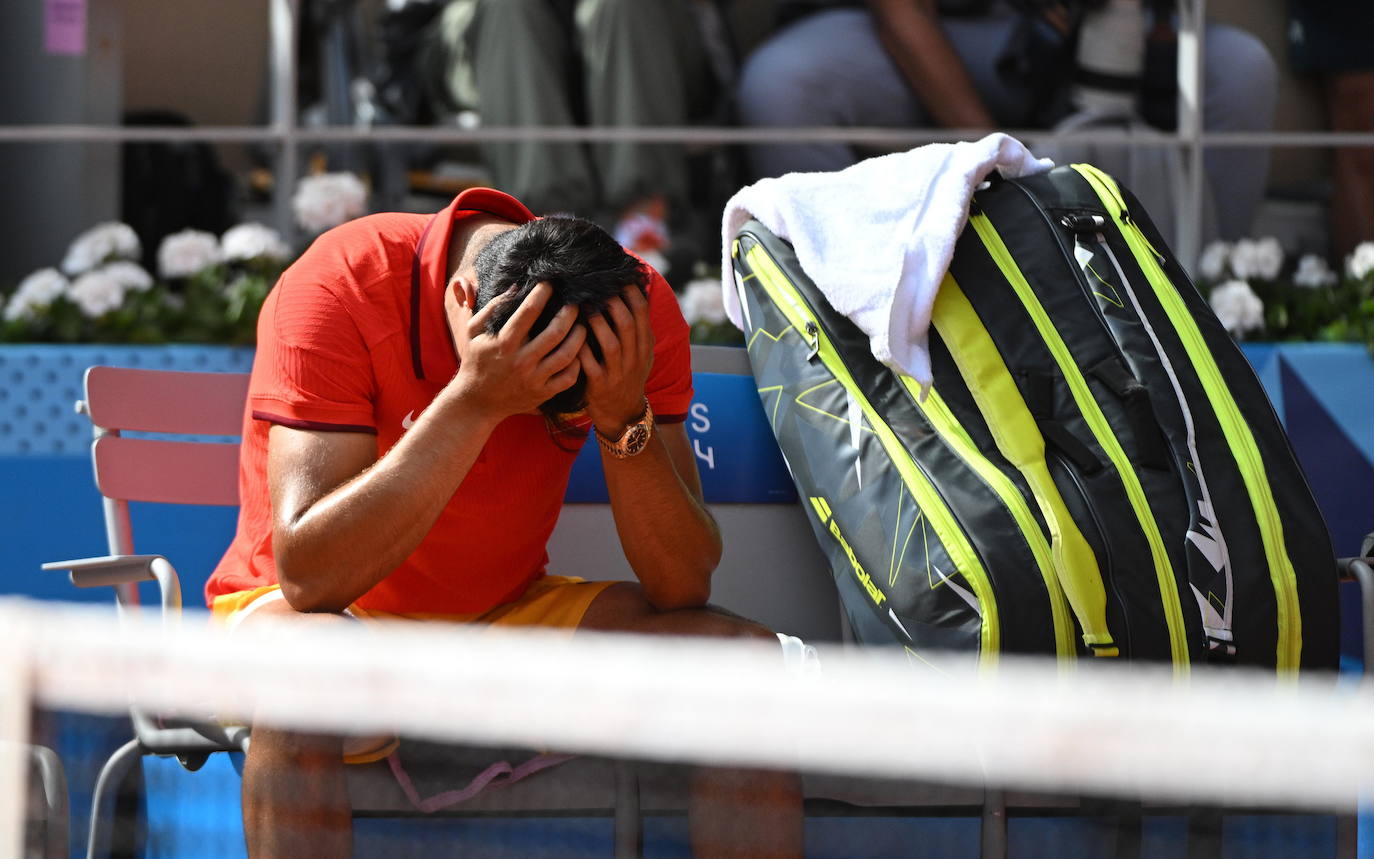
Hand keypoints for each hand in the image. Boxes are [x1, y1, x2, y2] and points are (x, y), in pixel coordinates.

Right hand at [453, 282, 586, 420]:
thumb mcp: (472, 332)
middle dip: (569, 313)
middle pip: (555, 332)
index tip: (550, 284)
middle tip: (576, 302)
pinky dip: (577, 364)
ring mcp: (534, 379)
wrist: (477, 401)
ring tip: (582, 325)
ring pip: (567, 355)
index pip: (529, 311)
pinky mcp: (543, 393)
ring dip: (579, 336)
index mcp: (504, 342)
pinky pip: (569, 378)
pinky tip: (578, 352)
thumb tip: (515, 288)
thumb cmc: (476, 361)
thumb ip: (491, 308)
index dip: (543, 293)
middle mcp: (521, 360)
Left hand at [581, 285, 653, 437]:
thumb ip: (637, 327)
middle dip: (612, 303)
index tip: (617, 278)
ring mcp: (617, 372)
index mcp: (644, 346)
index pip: (642, 314)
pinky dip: (580, 347)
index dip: (631, 293)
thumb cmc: (627, 375)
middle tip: (596, 288)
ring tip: (582, 305)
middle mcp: (634, 358)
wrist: (622, 412)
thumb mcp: (641, 353)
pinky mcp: (599, 385)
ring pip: (609, 343)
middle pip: (626, 324)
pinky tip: (570, 333)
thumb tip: (633, 291)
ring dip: (596, 322)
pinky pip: (589, 363)